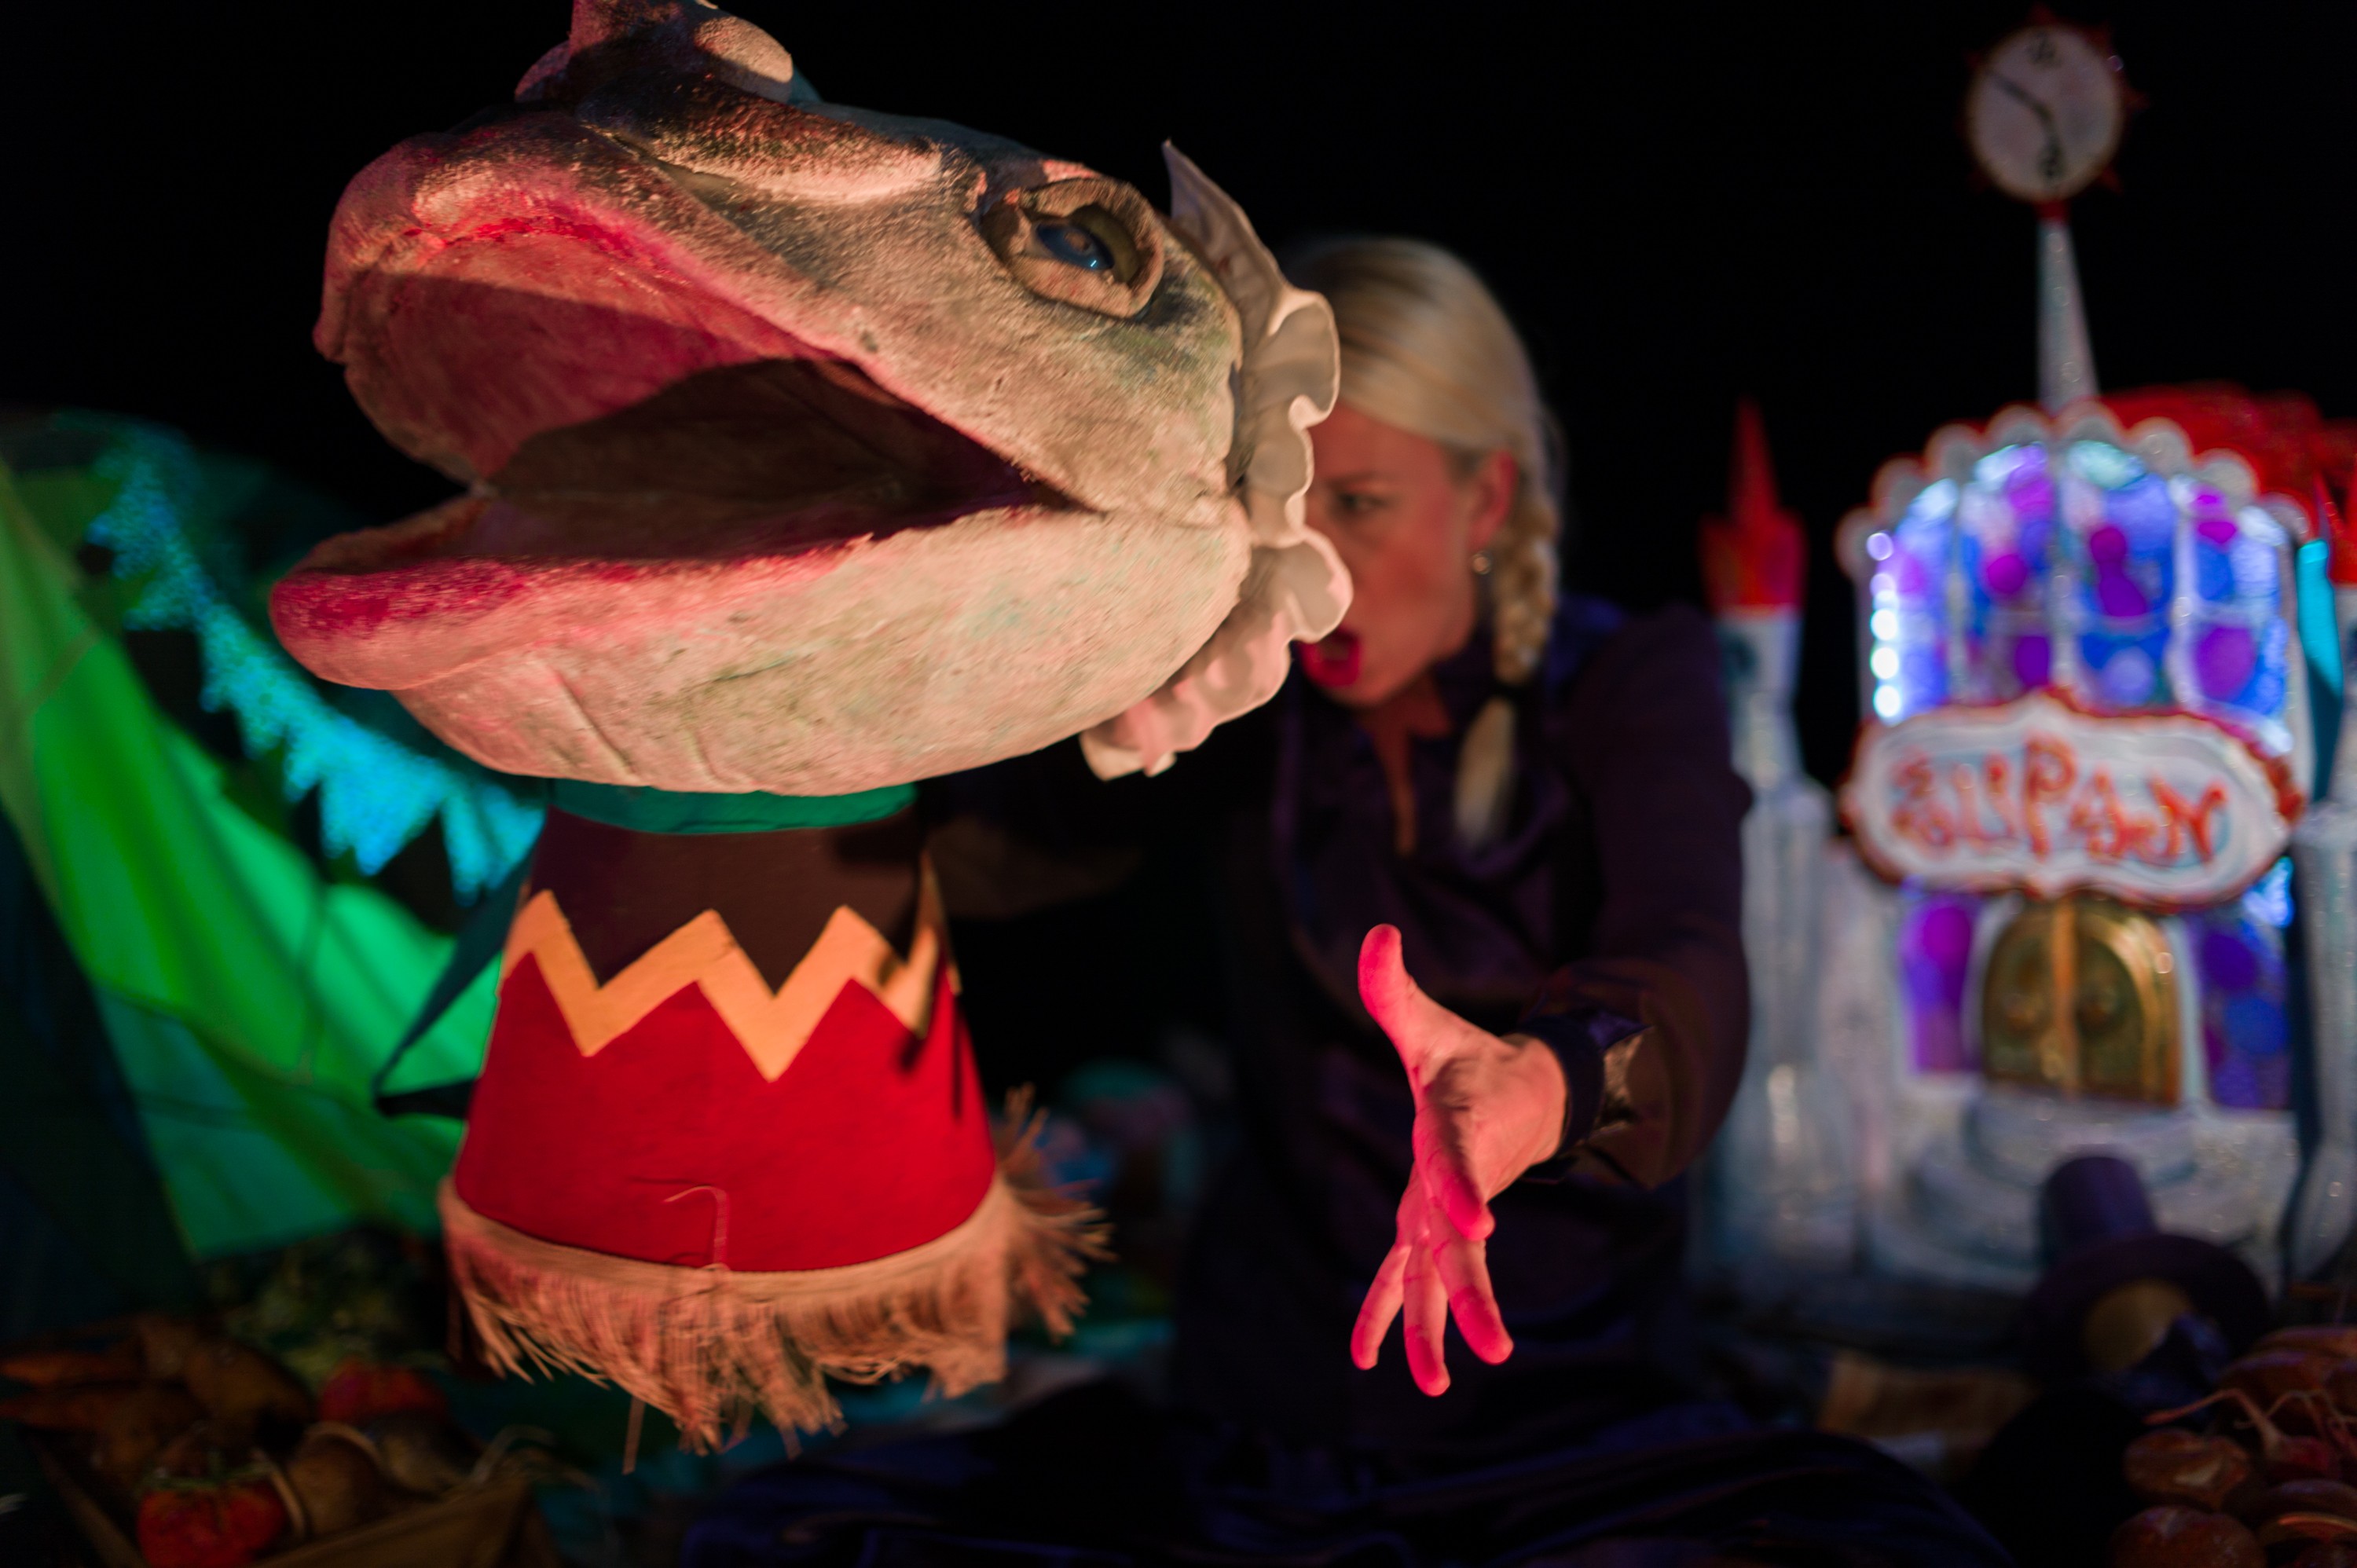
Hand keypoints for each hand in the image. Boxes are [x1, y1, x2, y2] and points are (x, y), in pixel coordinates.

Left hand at [1350, 924, 1567, 1394]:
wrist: (1518, 1096)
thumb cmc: (1469, 1060)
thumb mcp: (1429, 1024)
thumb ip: (1395, 988)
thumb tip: (1376, 935)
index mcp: (1458, 1131)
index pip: (1458, 1163)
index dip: (1465, 1191)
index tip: (1478, 1226)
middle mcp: (1457, 1183)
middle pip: (1460, 1246)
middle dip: (1471, 1295)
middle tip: (1493, 1348)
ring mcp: (1446, 1213)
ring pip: (1441, 1277)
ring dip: (1437, 1329)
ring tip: (1435, 1387)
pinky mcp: (1430, 1228)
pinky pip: (1409, 1278)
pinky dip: (1391, 1315)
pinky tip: (1373, 1360)